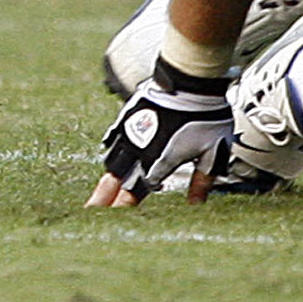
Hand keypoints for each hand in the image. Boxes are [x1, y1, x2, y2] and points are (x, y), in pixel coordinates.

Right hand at [90, 69, 233, 205]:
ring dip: (106, 177)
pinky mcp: (130, 113)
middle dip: (103, 198)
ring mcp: (131, 129)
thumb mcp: (212, 153)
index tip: (115, 223)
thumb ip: (201, 181)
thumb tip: (195, 204)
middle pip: (116, 179)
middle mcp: (139, 148)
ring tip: (98, 194)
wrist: (190, 78)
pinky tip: (110, 154)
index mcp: (157, 161)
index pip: (137, 191)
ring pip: (113, 158)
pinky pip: (115, 137)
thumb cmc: (205, 116)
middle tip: (90, 212)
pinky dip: (112, 149)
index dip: (126, 207)